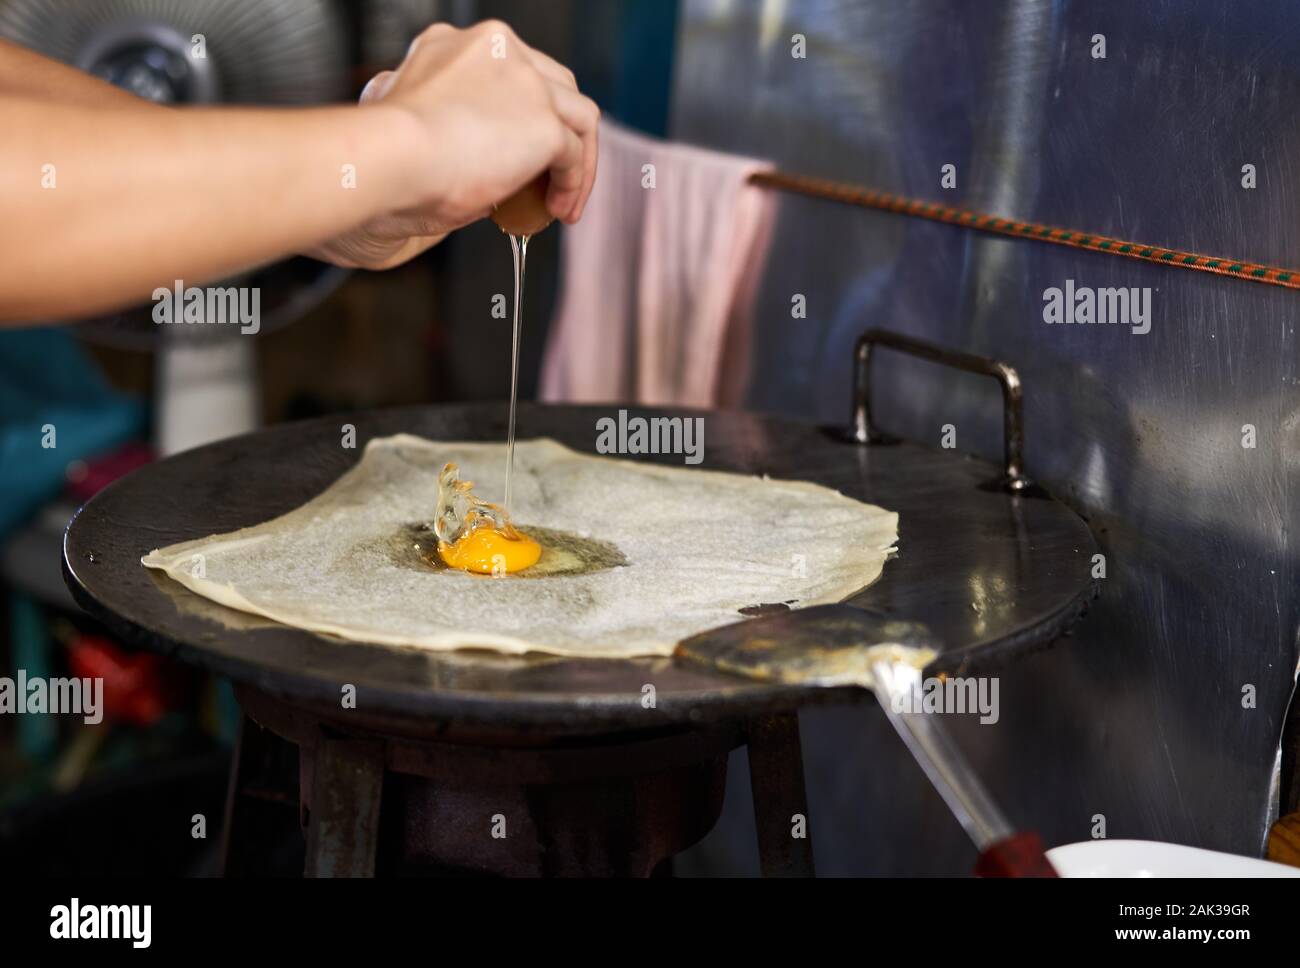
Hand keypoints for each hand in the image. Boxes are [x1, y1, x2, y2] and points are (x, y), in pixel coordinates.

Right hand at [310, 20, 598, 269]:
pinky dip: (574, 184)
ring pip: (578, 115)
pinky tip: (557, 209)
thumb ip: (451, 128)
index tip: (515, 154)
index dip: (522, 115)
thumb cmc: (383, 158)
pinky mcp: (543, 122)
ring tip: (562, 202)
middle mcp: (497, 49)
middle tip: (551, 179)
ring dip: (578, 161)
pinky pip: (575, 153)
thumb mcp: (417, 127)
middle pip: (555, 85)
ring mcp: (525, 82)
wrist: (383, 161)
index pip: (511, 71)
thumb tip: (476, 161)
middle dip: (561, 133)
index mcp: (456, 45)